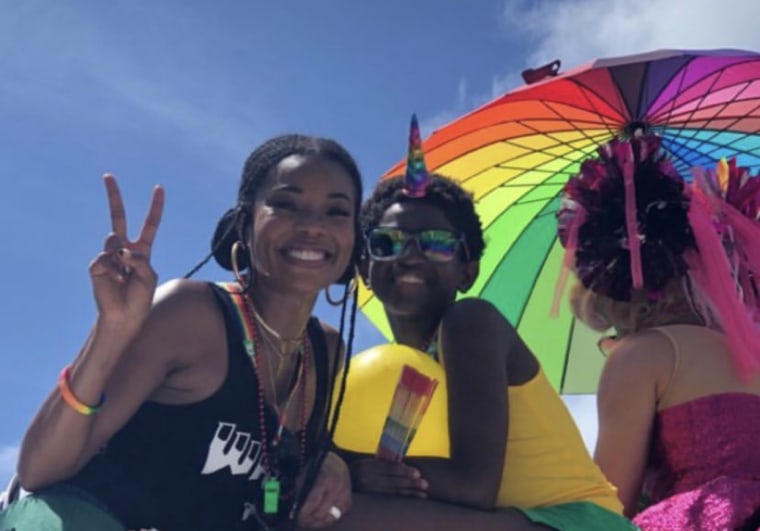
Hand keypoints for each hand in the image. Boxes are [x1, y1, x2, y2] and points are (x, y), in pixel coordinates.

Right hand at [89, 175, 163, 330]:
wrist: (124, 316)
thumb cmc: (140, 298)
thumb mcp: (149, 277)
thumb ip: (140, 260)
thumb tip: (121, 250)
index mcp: (142, 249)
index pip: (149, 224)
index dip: (155, 207)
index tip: (159, 188)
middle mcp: (124, 248)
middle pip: (118, 217)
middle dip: (113, 197)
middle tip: (108, 175)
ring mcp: (109, 255)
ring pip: (114, 241)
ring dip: (122, 259)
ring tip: (125, 277)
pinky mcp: (97, 265)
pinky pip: (105, 259)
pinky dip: (112, 270)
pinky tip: (115, 281)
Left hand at [297, 452, 351, 527]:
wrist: (332, 457)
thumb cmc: (315, 465)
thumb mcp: (305, 474)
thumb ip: (301, 491)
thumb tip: (295, 510)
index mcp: (324, 478)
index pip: (313, 502)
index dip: (303, 513)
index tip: (297, 517)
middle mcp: (338, 486)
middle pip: (323, 513)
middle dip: (310, 519)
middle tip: (302, 520)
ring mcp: (346, 491)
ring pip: (334, 516)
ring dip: (322, 521)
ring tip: (312, 520)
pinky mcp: (350, 496)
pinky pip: (342, 512)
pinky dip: (333, 515)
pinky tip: (324, 513)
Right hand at [350, 457, 427, 497]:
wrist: (341, 482)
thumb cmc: (359, 470)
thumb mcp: (368, 462)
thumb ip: (384, 463)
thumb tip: (403, 465)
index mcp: (367, 466)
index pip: (389, 468)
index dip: (404, 471)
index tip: (418, 473)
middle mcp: (367, 478)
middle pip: (392, 481)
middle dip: (410, 483)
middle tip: (425, 484)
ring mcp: (367, 490)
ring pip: (392, 492)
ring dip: (409, 493)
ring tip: (423, 494)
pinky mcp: (368, 499)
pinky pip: (387, 499)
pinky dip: (401, 499)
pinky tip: (411, 499)